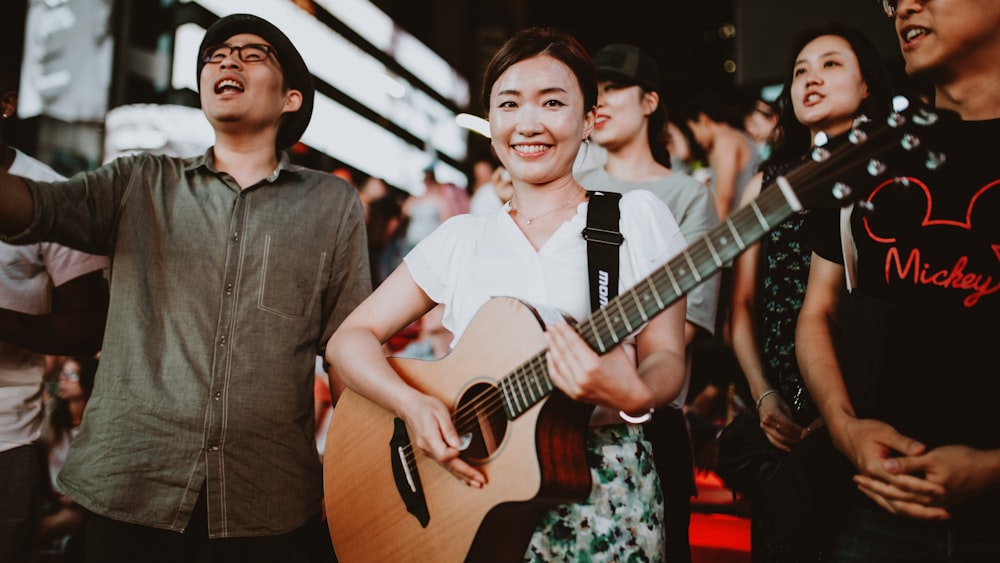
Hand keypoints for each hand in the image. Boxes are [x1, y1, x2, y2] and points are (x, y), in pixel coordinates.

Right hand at [399, 392, 486, 487]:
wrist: (410, 407)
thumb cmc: (426, 407)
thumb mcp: (440, 412)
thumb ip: (449, 429)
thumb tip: (458, 445)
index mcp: (429, 438)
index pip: (443, 454)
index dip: (454, 455)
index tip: (462, 450)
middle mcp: (428, 449)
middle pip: (448, 465)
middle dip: (465, 474)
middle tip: (480, 481)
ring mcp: (429, 452)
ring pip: (447, 468)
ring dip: (462, 476)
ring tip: (476, 483)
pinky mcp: (431, 452)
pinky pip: (445, 465)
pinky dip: (456, 472)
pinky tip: (464, 478)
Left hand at [544, 321, 644, 408]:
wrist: (630, 398)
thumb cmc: (625, 373)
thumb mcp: (614, 350)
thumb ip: (598, 339)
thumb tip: (581, 328)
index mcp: (593, 366)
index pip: (573, 343)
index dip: (564, 331)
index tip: (558, 322)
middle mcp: (582, 378)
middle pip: (563, 352)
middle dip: (555, 337)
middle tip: (550, 326)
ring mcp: (577, 389)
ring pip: (558, 364)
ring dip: (552, 348)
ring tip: (548, 336)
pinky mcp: (574, 395)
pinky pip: (557, 379)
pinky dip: (552, 366)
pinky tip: (550, 355)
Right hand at [756, 393, 804, 451]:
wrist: (763, 398)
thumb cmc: (774, 400)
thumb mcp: (785, 407)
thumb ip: (790, 419)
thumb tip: (798, 429)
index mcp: (773, 412)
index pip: (787, 425)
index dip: (797, 430)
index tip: (805, 431)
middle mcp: (767, 420)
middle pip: (783, 433)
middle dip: (795, 437)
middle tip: (804, 438)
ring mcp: (764, 426)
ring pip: (779, 438)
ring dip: (790, 441)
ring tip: (798, 442)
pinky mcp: (763, 430)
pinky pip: (772, 440)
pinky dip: (780, 446)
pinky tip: (788, 448)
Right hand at [828, 416, 943, 516]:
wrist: (846, 434)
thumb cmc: (866, 430)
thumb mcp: (885, 432)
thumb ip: (904, 443)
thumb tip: (922, 450)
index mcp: (875, 466)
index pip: (902, 481)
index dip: (922, 486)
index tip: (941, 489)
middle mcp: (873, 479)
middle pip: (899, 501)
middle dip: (923, 509)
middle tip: (945, 512)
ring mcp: (873, 484)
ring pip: (894, 507)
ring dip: (916, 514)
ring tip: (938, 516)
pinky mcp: (876, 486)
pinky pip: (890, 504)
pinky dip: (905, 510)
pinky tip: (920, 513)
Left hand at [856, 444, 999, 519]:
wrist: (988, 469)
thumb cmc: (962, 459)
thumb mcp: (932, 458)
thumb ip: (908, 462)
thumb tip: (886, 466)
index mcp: (925, 493)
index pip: (892, 491)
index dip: (873, 484)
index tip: (856, 477)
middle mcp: (928, 503)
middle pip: (895, 501)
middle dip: (875, 492)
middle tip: (856, 482)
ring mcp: (934, 504)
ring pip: (903, 506)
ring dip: (885, 497)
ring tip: (868, 488)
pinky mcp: (938, 502)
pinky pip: (913, 505)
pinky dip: (898, 499)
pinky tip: (890, 493)